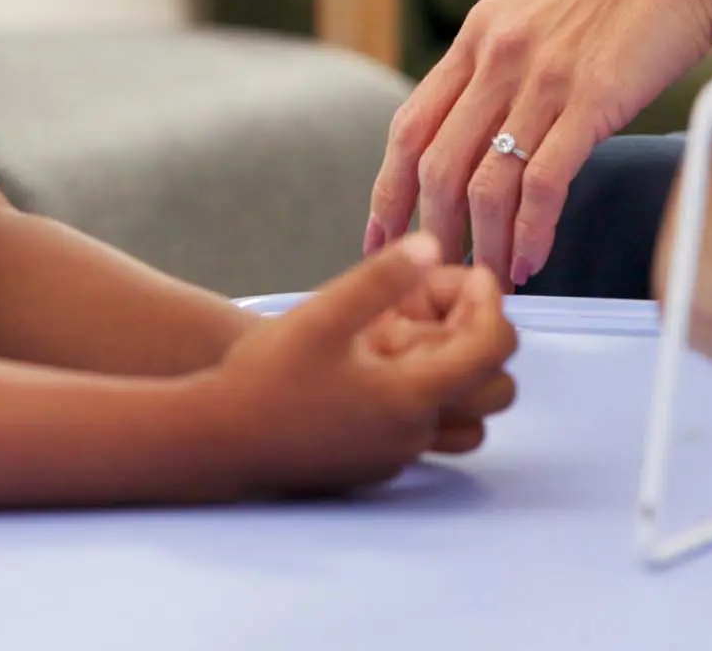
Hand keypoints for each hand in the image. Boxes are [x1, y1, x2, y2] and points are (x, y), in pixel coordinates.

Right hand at [201, 238, 519, 495]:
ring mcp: (395, 457)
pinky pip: (422, 431)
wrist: (215, 441)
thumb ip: (382, 279)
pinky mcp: (373, 467)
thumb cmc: (264, 376)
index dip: (490, 302)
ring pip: (463, 416)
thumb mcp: (323, 315)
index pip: (493, 348)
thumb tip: (433, 245)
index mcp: (413, 396)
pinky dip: (421, 395)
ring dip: (456, 372)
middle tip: (450, 305)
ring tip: (418, 334)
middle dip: (484, 339)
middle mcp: (415, 435)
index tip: (468, 272)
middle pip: (496, 391)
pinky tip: (378, 366)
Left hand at [363, 0, 711, 284]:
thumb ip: (511, 60)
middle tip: (436, 274)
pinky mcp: (591, 98)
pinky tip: (532, 257)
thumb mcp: (545, 10)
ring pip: (484, 183)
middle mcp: (498, 54)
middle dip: (430, 232)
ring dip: (482, 244)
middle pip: (436, 165)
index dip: (388, 189)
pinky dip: (531, 232)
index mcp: (481, 34)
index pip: (410, 126)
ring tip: (489, 279)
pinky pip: (543, 182)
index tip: (381, 231)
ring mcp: (542, 77)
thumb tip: (493, 121)